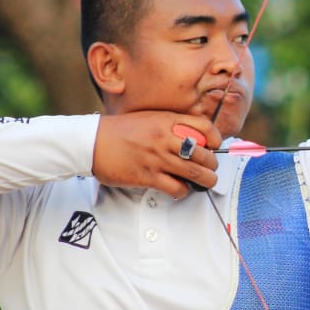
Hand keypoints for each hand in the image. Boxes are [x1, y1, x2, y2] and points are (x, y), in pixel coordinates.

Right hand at [92, 112, 222, 198]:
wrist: (92, 141)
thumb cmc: (121, 130)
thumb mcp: (150, 118)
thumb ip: (171, 125)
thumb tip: (194, 137)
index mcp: (167, 121)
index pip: (205, 128)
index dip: (216, 139)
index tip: (216, 146)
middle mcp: (165, 138)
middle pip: (204, 154)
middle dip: (212, 165)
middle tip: (211, 169)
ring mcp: (157, 158)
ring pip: (195, 173)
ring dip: (205, 180)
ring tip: (205, 182)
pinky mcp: (148, 176)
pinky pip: (176, 187)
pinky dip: (183, 191)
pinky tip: (180, 189)